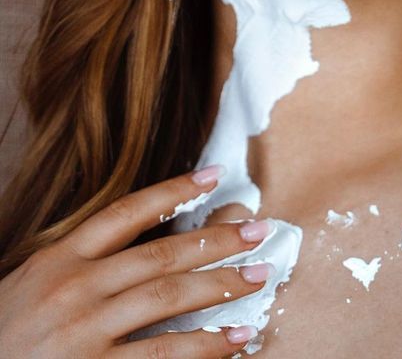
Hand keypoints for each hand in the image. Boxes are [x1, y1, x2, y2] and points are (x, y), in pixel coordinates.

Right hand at [0, 166, 269, 356]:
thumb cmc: (4, 336)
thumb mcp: (29, 285)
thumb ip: (77, 263)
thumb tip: (139, 241)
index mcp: (58, 259)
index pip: (127, 212)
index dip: (174, 191)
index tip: (214, 175)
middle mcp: (75, 289)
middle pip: (162, 254)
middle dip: (217, 240)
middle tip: (259, 230)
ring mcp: (86, 333)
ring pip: (170, 298)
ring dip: (222, 286)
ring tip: (260, 276)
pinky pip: (164, 357)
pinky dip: (207, 346)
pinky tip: (237, 337)